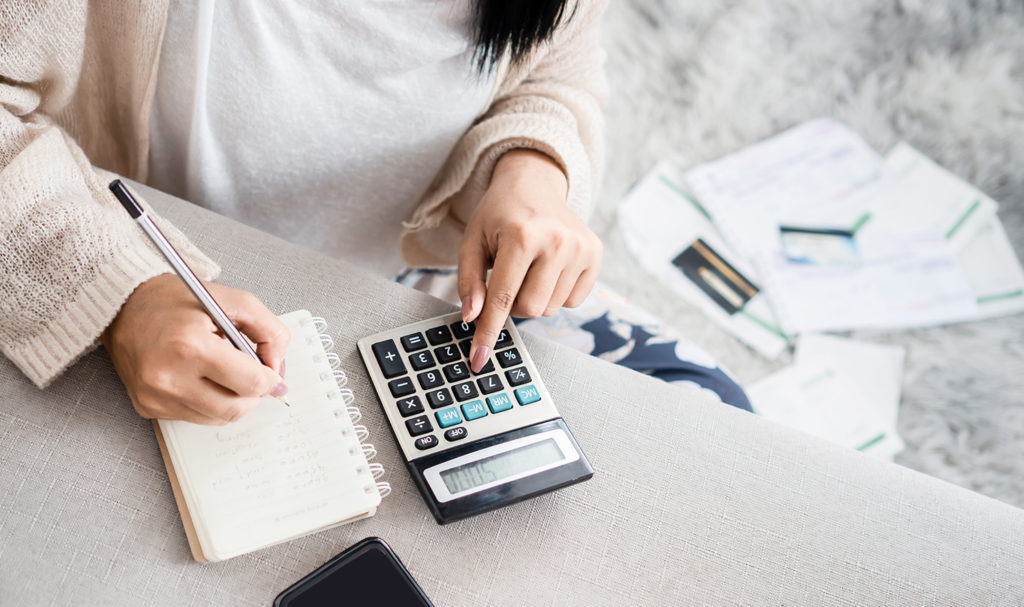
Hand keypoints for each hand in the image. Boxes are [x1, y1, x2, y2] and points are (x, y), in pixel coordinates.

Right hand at [102, 274, 289, 424]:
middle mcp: (168, 376)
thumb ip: (269, 331)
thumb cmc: (178, 301)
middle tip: (253, 376)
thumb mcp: (233, 301)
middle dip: (253, 395)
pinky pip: (195, 417)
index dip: (270, 380)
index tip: (271, 373)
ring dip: (232, 400)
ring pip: (217, 418)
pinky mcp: (147, 407)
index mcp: (190, 345)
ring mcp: (154, 396)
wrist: (124, 307)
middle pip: (235, 408)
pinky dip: (209, 403)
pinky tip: (202, 378)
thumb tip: (278, 368)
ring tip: (225, 373)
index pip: (250, 383)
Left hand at [458, 149, 601, 371]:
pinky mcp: (596, 254)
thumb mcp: (472, 241)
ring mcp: (581, 248)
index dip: (488, 332)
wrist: (534, 182)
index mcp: (522, 235)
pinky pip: (572, 301)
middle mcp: (557, 242)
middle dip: (512, 304)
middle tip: (507, 278)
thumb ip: (469, 281)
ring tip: (528, 267)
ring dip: (534, 297)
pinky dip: (555, 292)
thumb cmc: (499, 214)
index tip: (478, 359)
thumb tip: (472, 317)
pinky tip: (548, 268)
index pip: (503, 298)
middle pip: (530, 309)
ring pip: (550, 308)